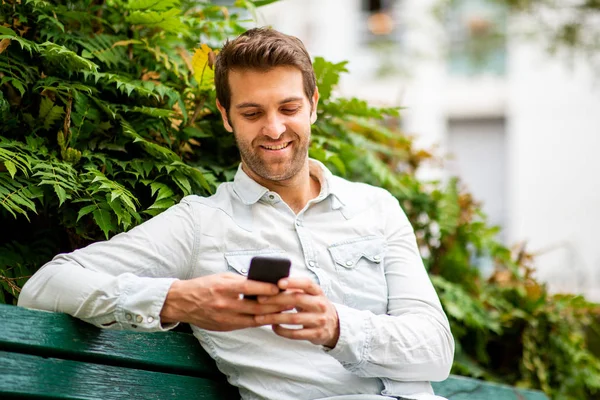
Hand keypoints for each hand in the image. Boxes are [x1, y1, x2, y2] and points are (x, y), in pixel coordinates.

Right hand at [160, 273, 292, 330]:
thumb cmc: (204, 286)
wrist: (182, 303)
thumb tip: (264, 283)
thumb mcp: (222, 278)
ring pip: (254, 318)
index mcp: (224, 287)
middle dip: (275, 304)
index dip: (266, 288)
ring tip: (286, 311)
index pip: (249, 288)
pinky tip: (271, 317)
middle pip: (256, 306)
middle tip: (290, 300)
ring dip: (272, 315)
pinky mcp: (226, 327)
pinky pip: (247, 324)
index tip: (280, 287)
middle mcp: (225, 304)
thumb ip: (241, 281)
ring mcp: (225, 318)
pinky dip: (260, 321)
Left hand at [254, 277, 339, 347]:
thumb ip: (296, 289)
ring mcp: (319, 320)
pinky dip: (282, 331)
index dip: (293, 282)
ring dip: (275, 318)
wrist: (334, 325)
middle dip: (276, 299)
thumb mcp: (311, 295)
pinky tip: (274, 327)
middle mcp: (320, 305)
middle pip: (297, 299)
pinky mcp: (316, 334)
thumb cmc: (315, 306)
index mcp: (318, 292)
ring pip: (294, 318)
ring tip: (260, 317)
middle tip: (260, 299)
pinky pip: (295, 334)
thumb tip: (272, 283)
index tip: (278, 283)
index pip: (306, 283)